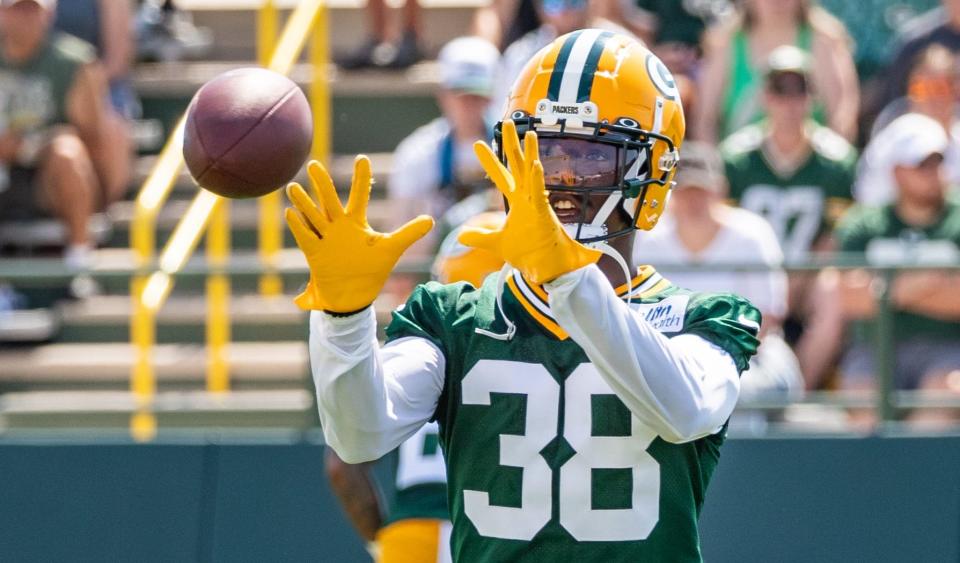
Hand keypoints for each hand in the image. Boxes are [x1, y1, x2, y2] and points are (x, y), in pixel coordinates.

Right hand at [285, 157, 433, 311]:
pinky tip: (290, 213)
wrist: (355, 295)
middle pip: (329, 200)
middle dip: (321, 184)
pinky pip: (305, 236)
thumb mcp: (391, 248)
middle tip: (314, 164)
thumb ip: (409, 233)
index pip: (359, 196)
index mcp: (356, 223)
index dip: (361, 178)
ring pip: (312, 215)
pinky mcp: (315, 253)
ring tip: (293, 187)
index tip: (362, 158)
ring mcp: (325, 239)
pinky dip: (298, 226)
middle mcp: (338, 227)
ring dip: (303, 202)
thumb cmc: (372, 270)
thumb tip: (431, 220)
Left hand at [458, 120, 600, 283]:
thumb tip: (461, 236)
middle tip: (506, 122)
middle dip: (511, 145)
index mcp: (518, 203)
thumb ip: (480, 237)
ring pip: (532, 174)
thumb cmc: (528, 254)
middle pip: (518, 166)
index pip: (502, 177)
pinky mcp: (544, 215)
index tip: (477, 145)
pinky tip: (534, 164)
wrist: (546, 270)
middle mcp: (527, 199)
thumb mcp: (497, 244)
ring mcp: (537, 205)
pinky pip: (540, 194)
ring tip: (528, 132)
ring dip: (529, 153)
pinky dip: (536, 180)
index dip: (490, 161)